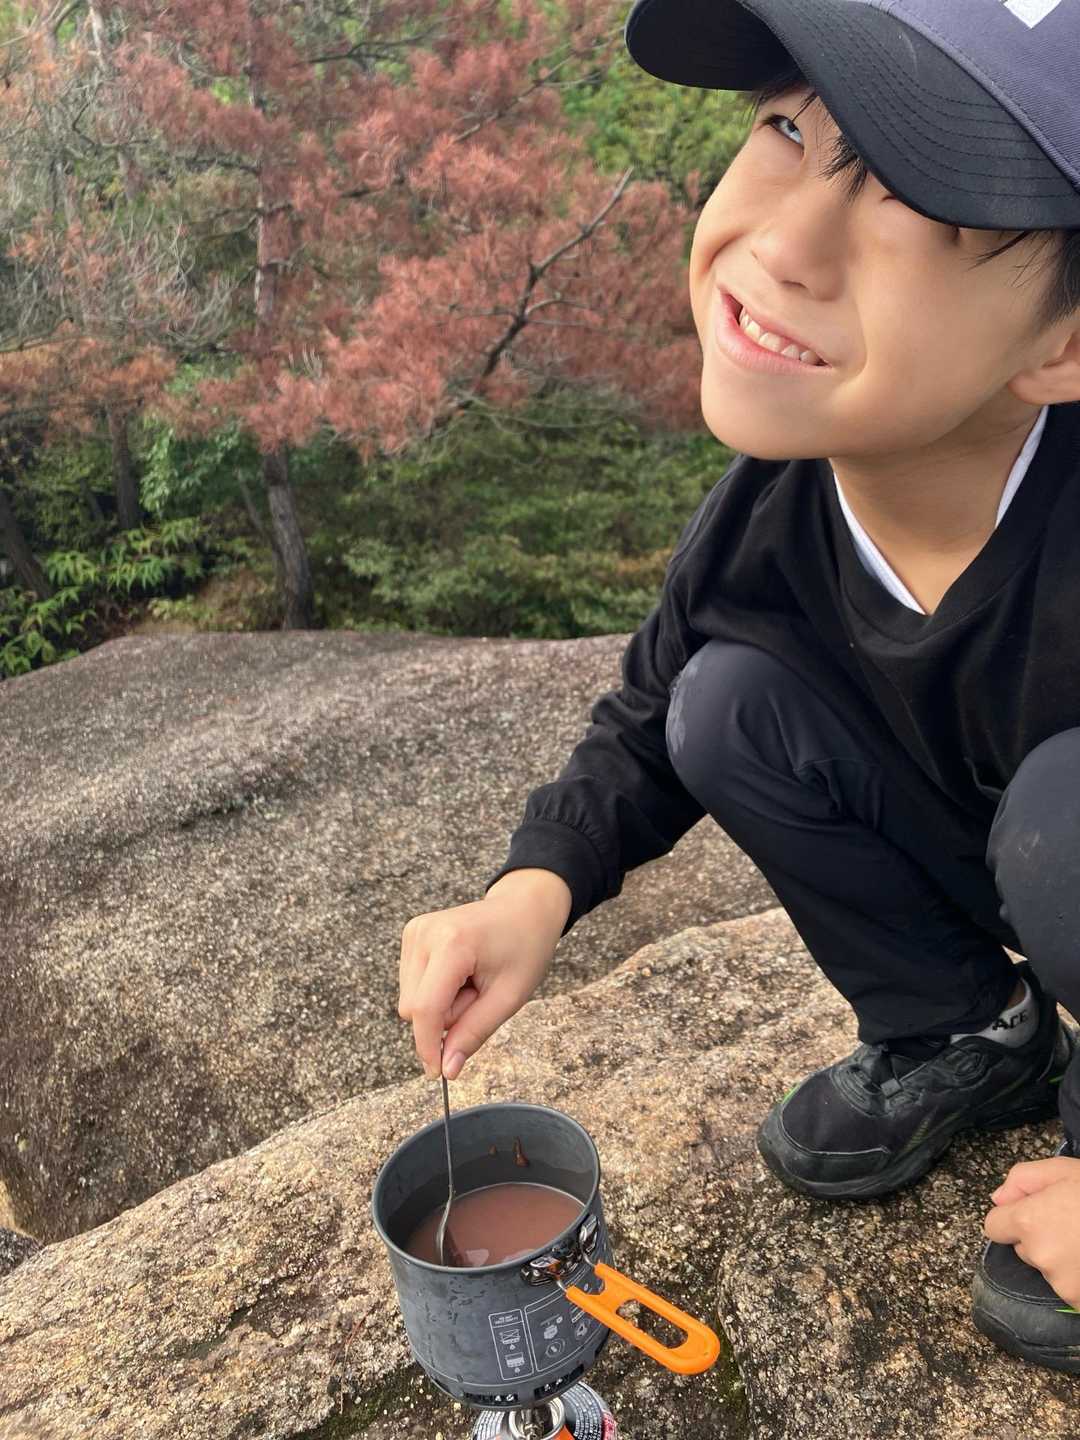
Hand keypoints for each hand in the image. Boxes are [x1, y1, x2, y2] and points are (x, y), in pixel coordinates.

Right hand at [398, 883, 565, 1081]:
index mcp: (452, 943)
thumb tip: (447, 1069)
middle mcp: (425, 933)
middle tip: (480, 996)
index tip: (438, 1073)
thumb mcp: (509, 997)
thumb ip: (474, 1033)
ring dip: (441, 1004)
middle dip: (446, 1018)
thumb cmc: (524, 948)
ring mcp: (415, 930)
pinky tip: (460, 973)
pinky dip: (436, 990)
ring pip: (410, 999)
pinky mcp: (412, 934)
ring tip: (472, 981)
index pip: (426, 1008)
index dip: (428, 1046)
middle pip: (414, 1008)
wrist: (524, 908)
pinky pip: (412, 985)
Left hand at [983, 1156, 1079, 1308]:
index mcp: (1029, 1222)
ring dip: (1064, 1259)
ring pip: (1049, 1269)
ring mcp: (1064, 1285)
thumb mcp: (1063, 1170)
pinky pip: (1071, 1288)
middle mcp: (1041, 1256)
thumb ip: (1022, 1180)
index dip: (1011, 1218)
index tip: (1033, 1214)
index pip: (994, 1227)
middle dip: (1041, 1237)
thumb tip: (998, 1199)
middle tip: (1074, 1223)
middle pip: (1024, 1249)